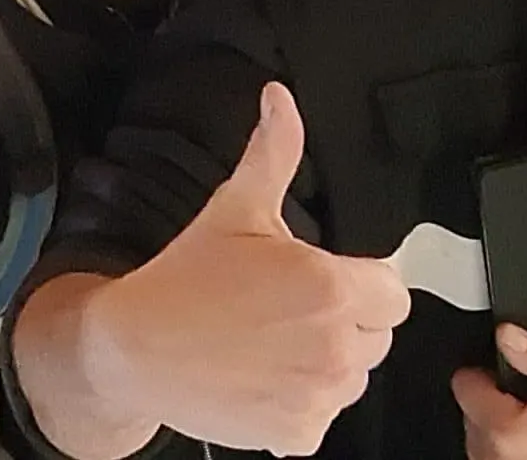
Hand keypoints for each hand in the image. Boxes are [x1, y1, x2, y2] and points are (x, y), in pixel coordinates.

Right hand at [85, 82, 411, 454]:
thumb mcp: (235, 209)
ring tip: (270, 344)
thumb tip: (280, 101)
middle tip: (286, 309)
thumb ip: (273, 153)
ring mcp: (318, 395)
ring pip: (353, 377)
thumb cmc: (184, 281)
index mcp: (329, 285)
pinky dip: (299, 405)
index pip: (393, 291)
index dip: (360, 283)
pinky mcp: (299, 434)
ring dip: (325, 363)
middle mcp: (334, 345)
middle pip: (377, 335)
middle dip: (344, 321)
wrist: (133, 348)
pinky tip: (262, 379)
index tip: (320, 282)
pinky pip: (323, 417)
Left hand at [453, 324, 526, 459]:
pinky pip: (490, 448)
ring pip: (480, 427)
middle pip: (471, 404)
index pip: (464, 381)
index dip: (489, 371)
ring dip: (502, 421)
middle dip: (499, 398)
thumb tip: (509, 334)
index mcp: (505, 427)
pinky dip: (508, 442)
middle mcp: (491, 452)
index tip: (511, 375)